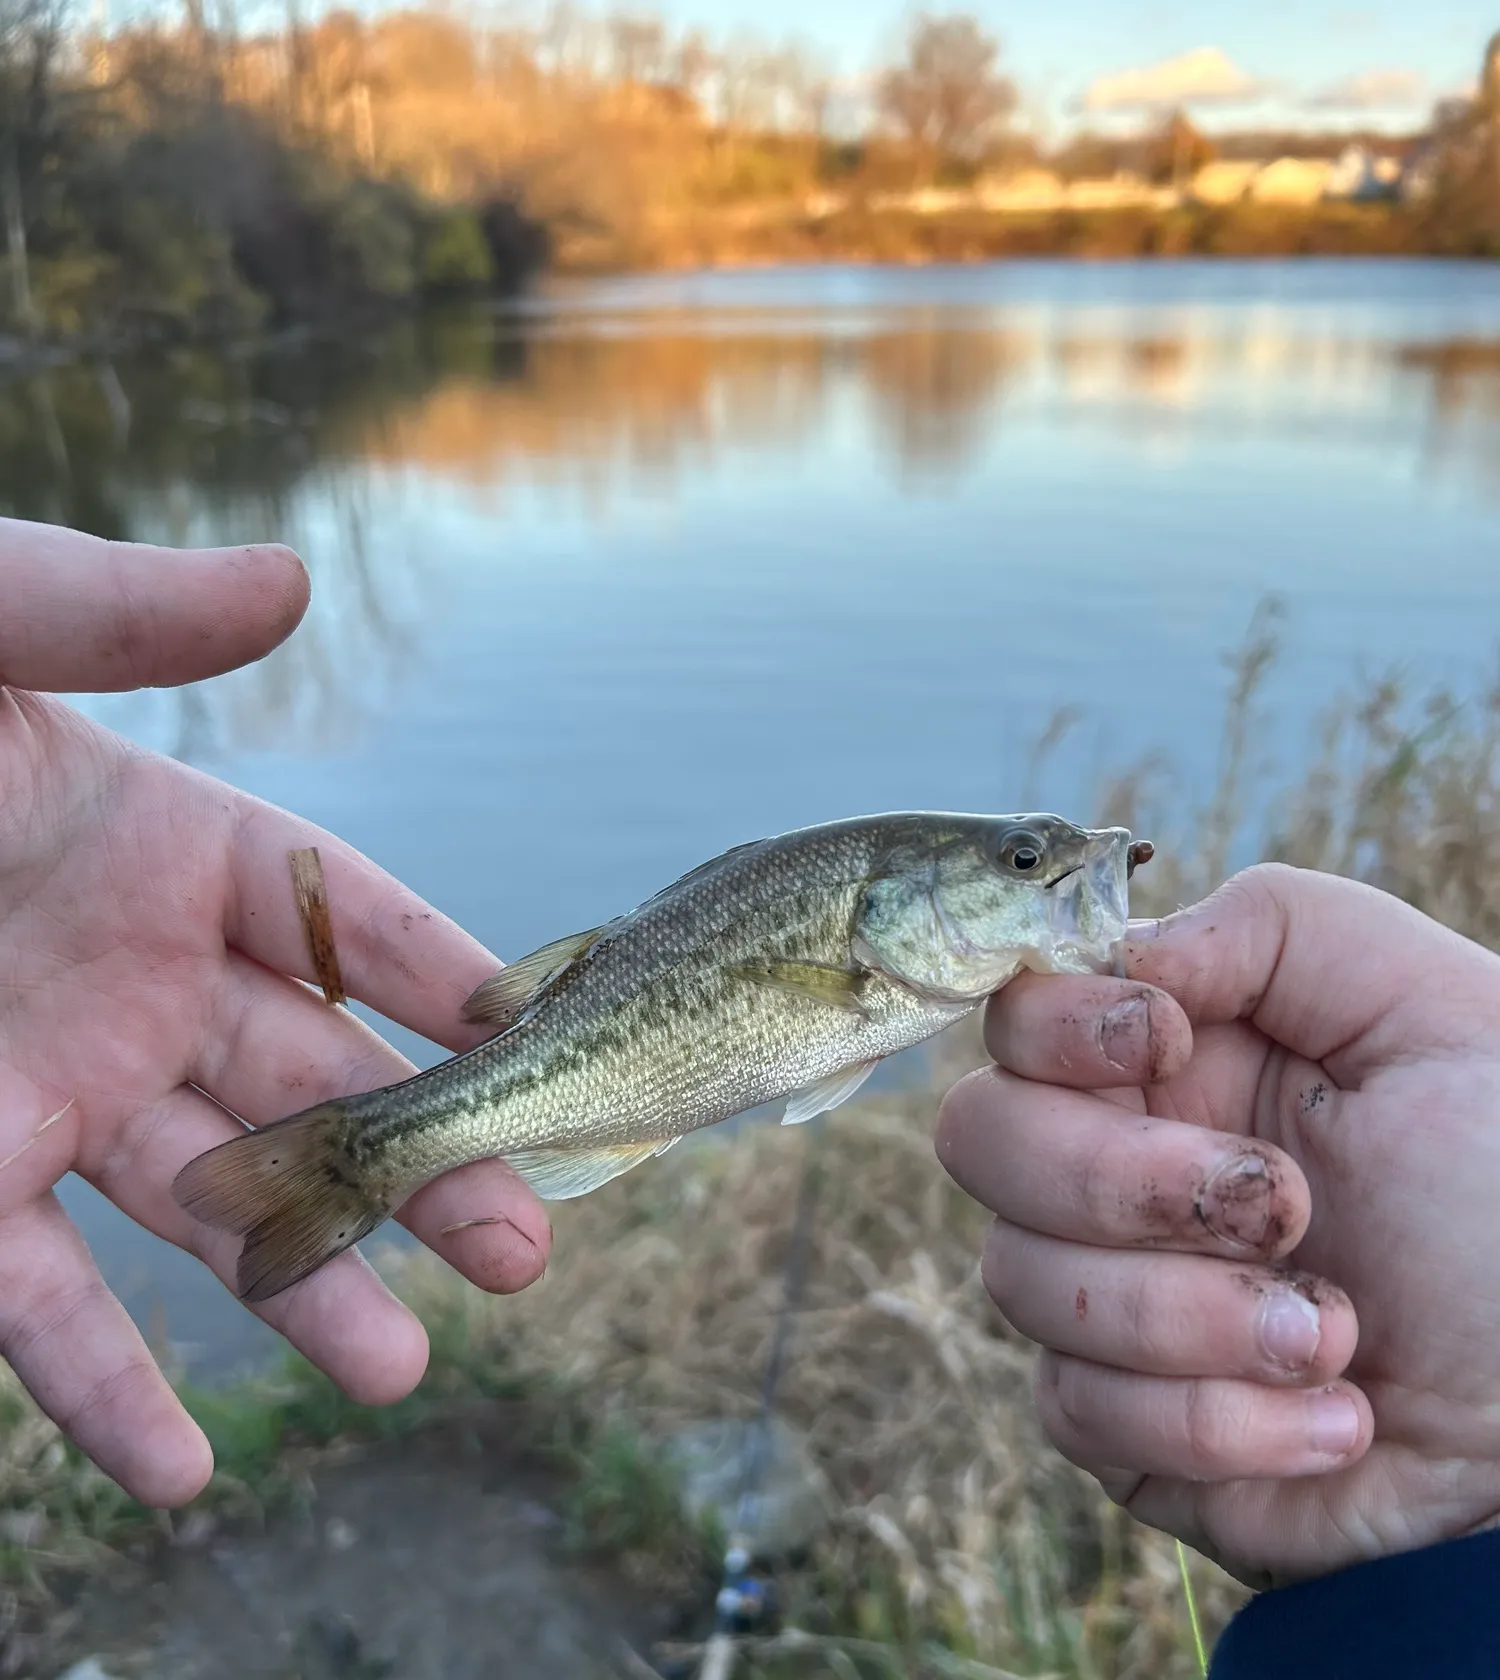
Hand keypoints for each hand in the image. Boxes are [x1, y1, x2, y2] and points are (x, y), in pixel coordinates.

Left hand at [0, 518, 548, 1507]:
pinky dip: (107, 1386)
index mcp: (169, 845)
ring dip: (306, 1294)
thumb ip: (124, 614)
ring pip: (212, 1207)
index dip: (455, 983)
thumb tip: (285, 578)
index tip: (551, 1046)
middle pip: (320, 1084)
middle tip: (526, 1247)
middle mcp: (136, 982)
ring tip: (404, 1369)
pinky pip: (35, 1303)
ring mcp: (53, 1090)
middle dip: (430, 1168)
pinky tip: (184, 1469)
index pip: (351, 923)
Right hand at [936, 863, 1499, 1588]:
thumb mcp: (1433, 1011)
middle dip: (1122, 1180)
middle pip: (980, 1139)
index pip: (1015, 1016)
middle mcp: (1116, 1169)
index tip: (1171, 1041)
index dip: (1058, 1027)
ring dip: (1192, 1317)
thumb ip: (1278, 927)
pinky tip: (1334, 1418)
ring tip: (1336, 1336)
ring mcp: (1109, 1296)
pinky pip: (1077, 1413)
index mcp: (1174, 1062)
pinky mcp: (1125, 1426)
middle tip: (1285, 1208)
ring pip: (1019, 1281)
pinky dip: (1217, 1422)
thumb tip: (1131, 963)